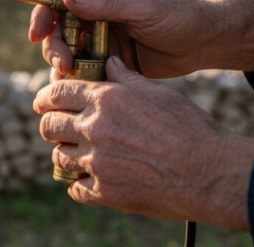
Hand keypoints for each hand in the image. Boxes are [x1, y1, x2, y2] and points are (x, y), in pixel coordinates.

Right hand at [28, 0, 253, 77]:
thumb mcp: (145, 6)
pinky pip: (83, 68)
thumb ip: (107, 3)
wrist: (206, 43)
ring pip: (67, 50)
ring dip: (63, 64)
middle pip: (58, 27)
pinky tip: (80, 89)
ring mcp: (100, 36)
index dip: (43, 14)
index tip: (37, 35)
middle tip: (63, 66)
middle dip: (54, 46)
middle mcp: (95, 11)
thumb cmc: (180, 15)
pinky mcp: (107, 59)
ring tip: (70, 79)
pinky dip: (77, 78)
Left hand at [33, 57, 253, 229]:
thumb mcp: (157, 92)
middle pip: (49, 126)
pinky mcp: (105, 191)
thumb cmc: (189, 128)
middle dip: (50, 125)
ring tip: (76, 153)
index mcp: (105, 100)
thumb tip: (108, 62)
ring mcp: (97, 163)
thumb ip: (125, 78)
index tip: (42, 102)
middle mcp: (94, 129)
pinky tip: (89, 179)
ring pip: (59, 157)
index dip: (45, 97)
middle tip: (56, 128)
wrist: (210, 172)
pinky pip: (75, 188)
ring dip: (65, 154)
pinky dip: (79, 183)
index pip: (56, 93)